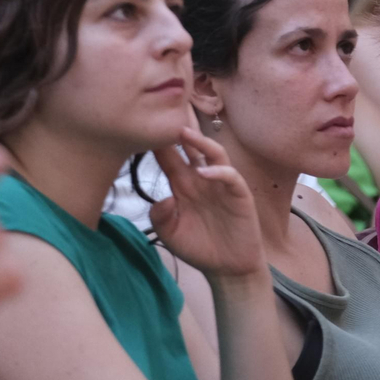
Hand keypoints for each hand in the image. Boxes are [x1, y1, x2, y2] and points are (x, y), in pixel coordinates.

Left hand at [150, 128, 267, 280]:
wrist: (227, 268)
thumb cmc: (199, 247)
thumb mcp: (171, 234)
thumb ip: (160, 217)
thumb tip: (162, 199)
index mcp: (183, 186)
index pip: (169, 158)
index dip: (157, 143)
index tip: (141, 126)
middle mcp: (202, 179)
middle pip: (191, 148)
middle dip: (180, 130)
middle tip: (165, 111)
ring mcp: (221, 185)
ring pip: (213, 154)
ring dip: (200, 142)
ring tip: (184, 132)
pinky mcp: (239, 195)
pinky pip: (230, 177)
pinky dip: (219, 172)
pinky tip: (205, 173)